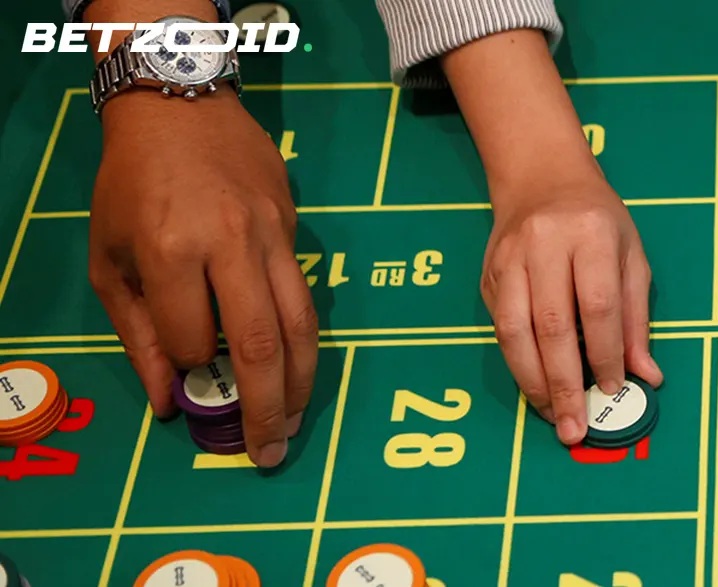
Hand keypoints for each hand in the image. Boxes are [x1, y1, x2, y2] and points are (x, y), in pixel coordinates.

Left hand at [87, 93, 314, 467]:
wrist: (180, 108)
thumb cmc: (131, 184)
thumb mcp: (111, 258)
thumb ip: (139, 333)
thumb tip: (167, 401)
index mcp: (171, 249)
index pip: (195, 337)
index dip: (192, 367)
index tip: (189, 374)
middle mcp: (230, 244)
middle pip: (261, 343)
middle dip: (267, 407)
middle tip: (268, 451)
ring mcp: (271, 236)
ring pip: (300, 325)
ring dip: (301, 384)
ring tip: (295, 423)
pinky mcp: (296, 230)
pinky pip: (305, 297)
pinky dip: (303, 343)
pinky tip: (298, 372)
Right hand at [481, 179, 660, 445]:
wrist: (541, 178)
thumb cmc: (598, 220)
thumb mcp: (632, 256)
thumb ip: (636, 317)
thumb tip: (647, 375)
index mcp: (591, 235)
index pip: (598, 305)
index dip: (605, 353)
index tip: (612, 390)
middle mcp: (544, 245)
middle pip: (551, 324)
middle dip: (563, 382)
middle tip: (574, 427)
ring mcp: (509, 260)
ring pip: (514, 331)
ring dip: (532, 381)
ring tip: (551, 415)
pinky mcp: (488, 276)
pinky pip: (500, 328)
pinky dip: (517, 363)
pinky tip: (535, 386)